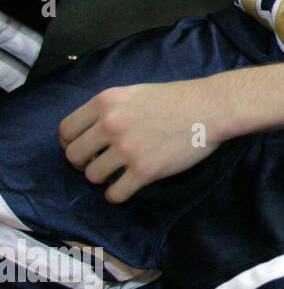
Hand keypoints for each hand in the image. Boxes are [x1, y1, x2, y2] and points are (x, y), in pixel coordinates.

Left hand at [59, 80, 222, 203]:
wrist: (212, 109)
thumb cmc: (179, 99)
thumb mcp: (135, 93)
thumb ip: (110, 109)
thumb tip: (92, 132)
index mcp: (106, 102)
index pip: (66, 130)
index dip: (70, 144)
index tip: (81, 150)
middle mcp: (111, 124)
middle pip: (74, 155)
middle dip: (82, 163)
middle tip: (97, 164)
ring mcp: (127, 148)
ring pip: (92, 176)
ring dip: (102, 179)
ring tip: (117, 175)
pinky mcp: (145, 170)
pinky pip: (115, 193)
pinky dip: (117, 195)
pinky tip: (126, 188)